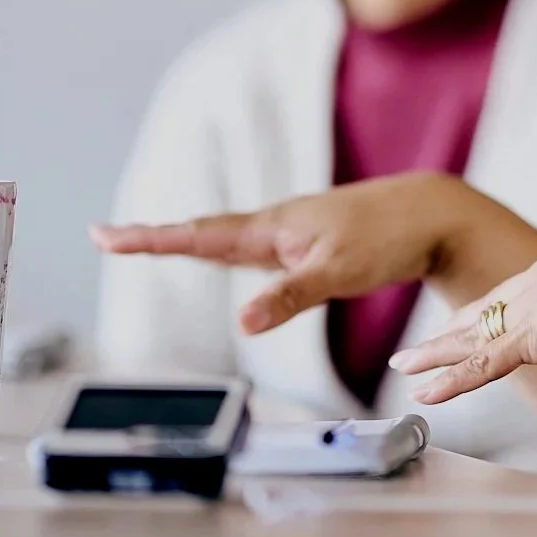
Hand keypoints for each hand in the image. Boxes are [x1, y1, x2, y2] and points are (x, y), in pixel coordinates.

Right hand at [90, 173, 467, 333]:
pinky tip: (221, 253)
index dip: (150, 239)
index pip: (199, 236)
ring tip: (143, 242)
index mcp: (273, 229)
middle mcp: (275, 226)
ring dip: (184, 241)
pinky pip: (253, 247)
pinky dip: (224, 250)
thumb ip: (290, 297)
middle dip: (153, 238)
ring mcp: (291, 233)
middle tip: (104, 237)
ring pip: (226, 238)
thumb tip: (242, 324)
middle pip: (202, 234)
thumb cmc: (390, 237)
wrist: (432, 212)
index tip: (104, 234)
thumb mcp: (339, 273)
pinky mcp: (308, 242)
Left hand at [389, 220, 536, 404]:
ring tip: (404, 365)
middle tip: (421, 344)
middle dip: (450, 329)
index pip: (514, 292)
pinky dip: (449, 381)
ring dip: (433, 354)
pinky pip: (479, 366)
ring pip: (468, 339)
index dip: (489, 306)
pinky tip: (423, 391)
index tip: (469, 315)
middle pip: (481, 312)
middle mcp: (534, 287)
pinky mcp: (528, 340)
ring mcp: (527, 314)